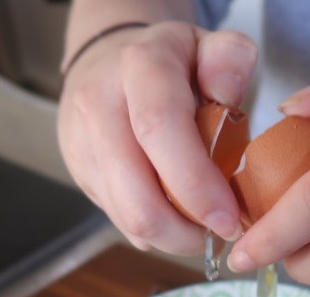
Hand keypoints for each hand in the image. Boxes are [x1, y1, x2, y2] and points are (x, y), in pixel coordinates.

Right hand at [58, 22, 256, 254]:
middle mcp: (99, 103)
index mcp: (141, 67)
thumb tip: (228, 96)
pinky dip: (155, 230)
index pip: (159, 130)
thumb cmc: (171, 64)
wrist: (107, 60)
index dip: (196, 184)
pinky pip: (119, 219)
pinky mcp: (79, 172)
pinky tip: (175, 213)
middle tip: (220, 230)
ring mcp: (82, 142)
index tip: (228, 218)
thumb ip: (230, 59)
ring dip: (172, 236)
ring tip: (200, 223)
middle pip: (137, 196)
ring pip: (127, 218)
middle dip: (185, 231)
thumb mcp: (208, 46)